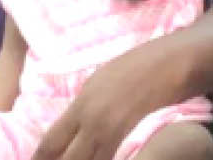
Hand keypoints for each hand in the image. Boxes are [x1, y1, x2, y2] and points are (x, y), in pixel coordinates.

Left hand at [32, 43, 178, 159]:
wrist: (171, 63)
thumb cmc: (139, 65)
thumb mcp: (102, 81)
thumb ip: (87, 106)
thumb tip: (76, 127)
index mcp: (80, 103)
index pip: (50, 142)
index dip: (40, 159)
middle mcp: (89, 118)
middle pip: (65, 158)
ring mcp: (108, 128)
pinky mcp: (127, 134)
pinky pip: (107, 159)